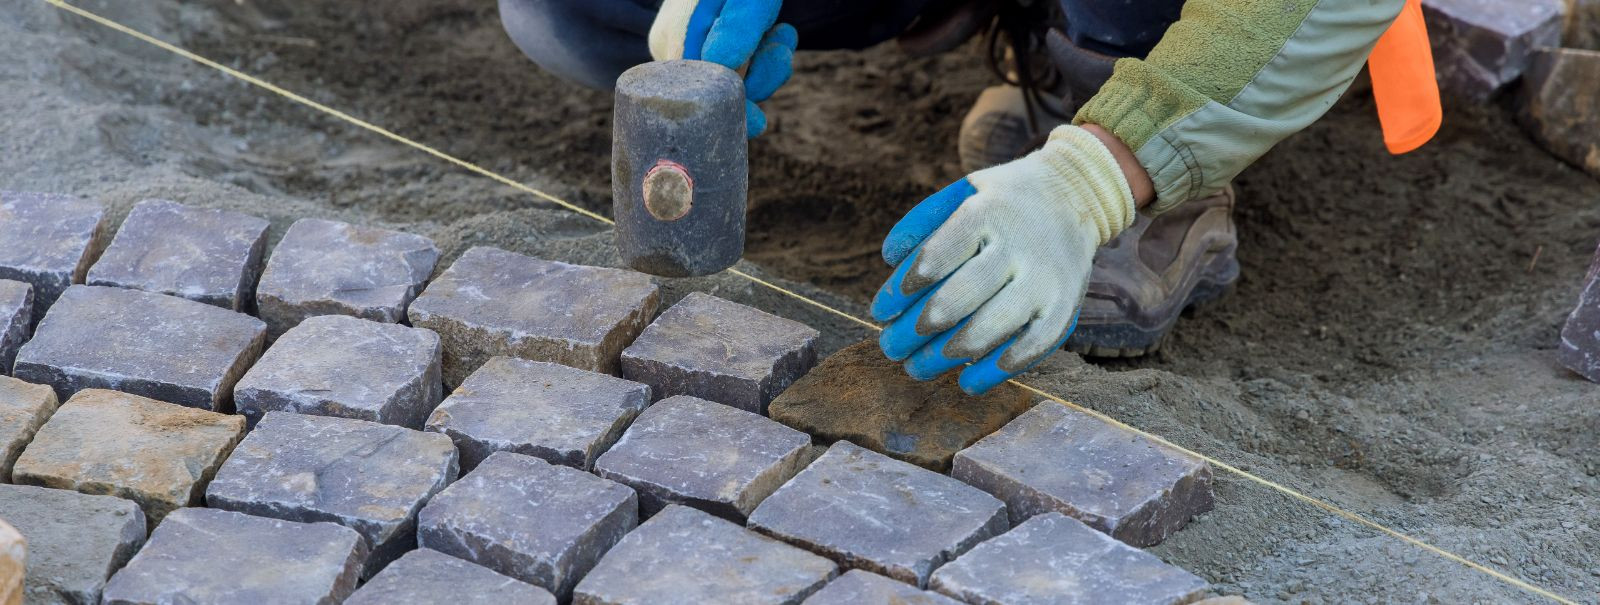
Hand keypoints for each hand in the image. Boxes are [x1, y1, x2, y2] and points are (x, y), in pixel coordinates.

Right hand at [649, 0, 796, 137]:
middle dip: (759, 79)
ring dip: (769, 64)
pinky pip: (742, 65)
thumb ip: (736, 29)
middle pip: (719, 90)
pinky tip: (780, 33)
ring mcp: (696, 45)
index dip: (732, 110)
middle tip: (780, 51)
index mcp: (674, 40)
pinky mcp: (717, 43)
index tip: (759, 123)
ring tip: (783, 36)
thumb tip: (722, 68)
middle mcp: (678, 48)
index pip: (700, 94)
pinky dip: (767, 54)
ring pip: (737, 79)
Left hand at [872, 125, 1136, 393]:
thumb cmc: (999, 203)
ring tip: (917, 367)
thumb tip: (890, 260)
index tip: (881, 312)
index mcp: (985, 213)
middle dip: (915, 330)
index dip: (902, 291)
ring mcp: (1044, 278)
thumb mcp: (962, 193)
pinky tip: (966, 382)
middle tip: (891, 347)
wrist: (1073, 194)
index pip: (935, 258)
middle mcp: (1017, 246)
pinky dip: (996, 370)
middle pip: (958, 299)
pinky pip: (1030, 347)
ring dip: (946, 356)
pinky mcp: (1064, 306)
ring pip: (990, 328)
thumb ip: (922, 221)